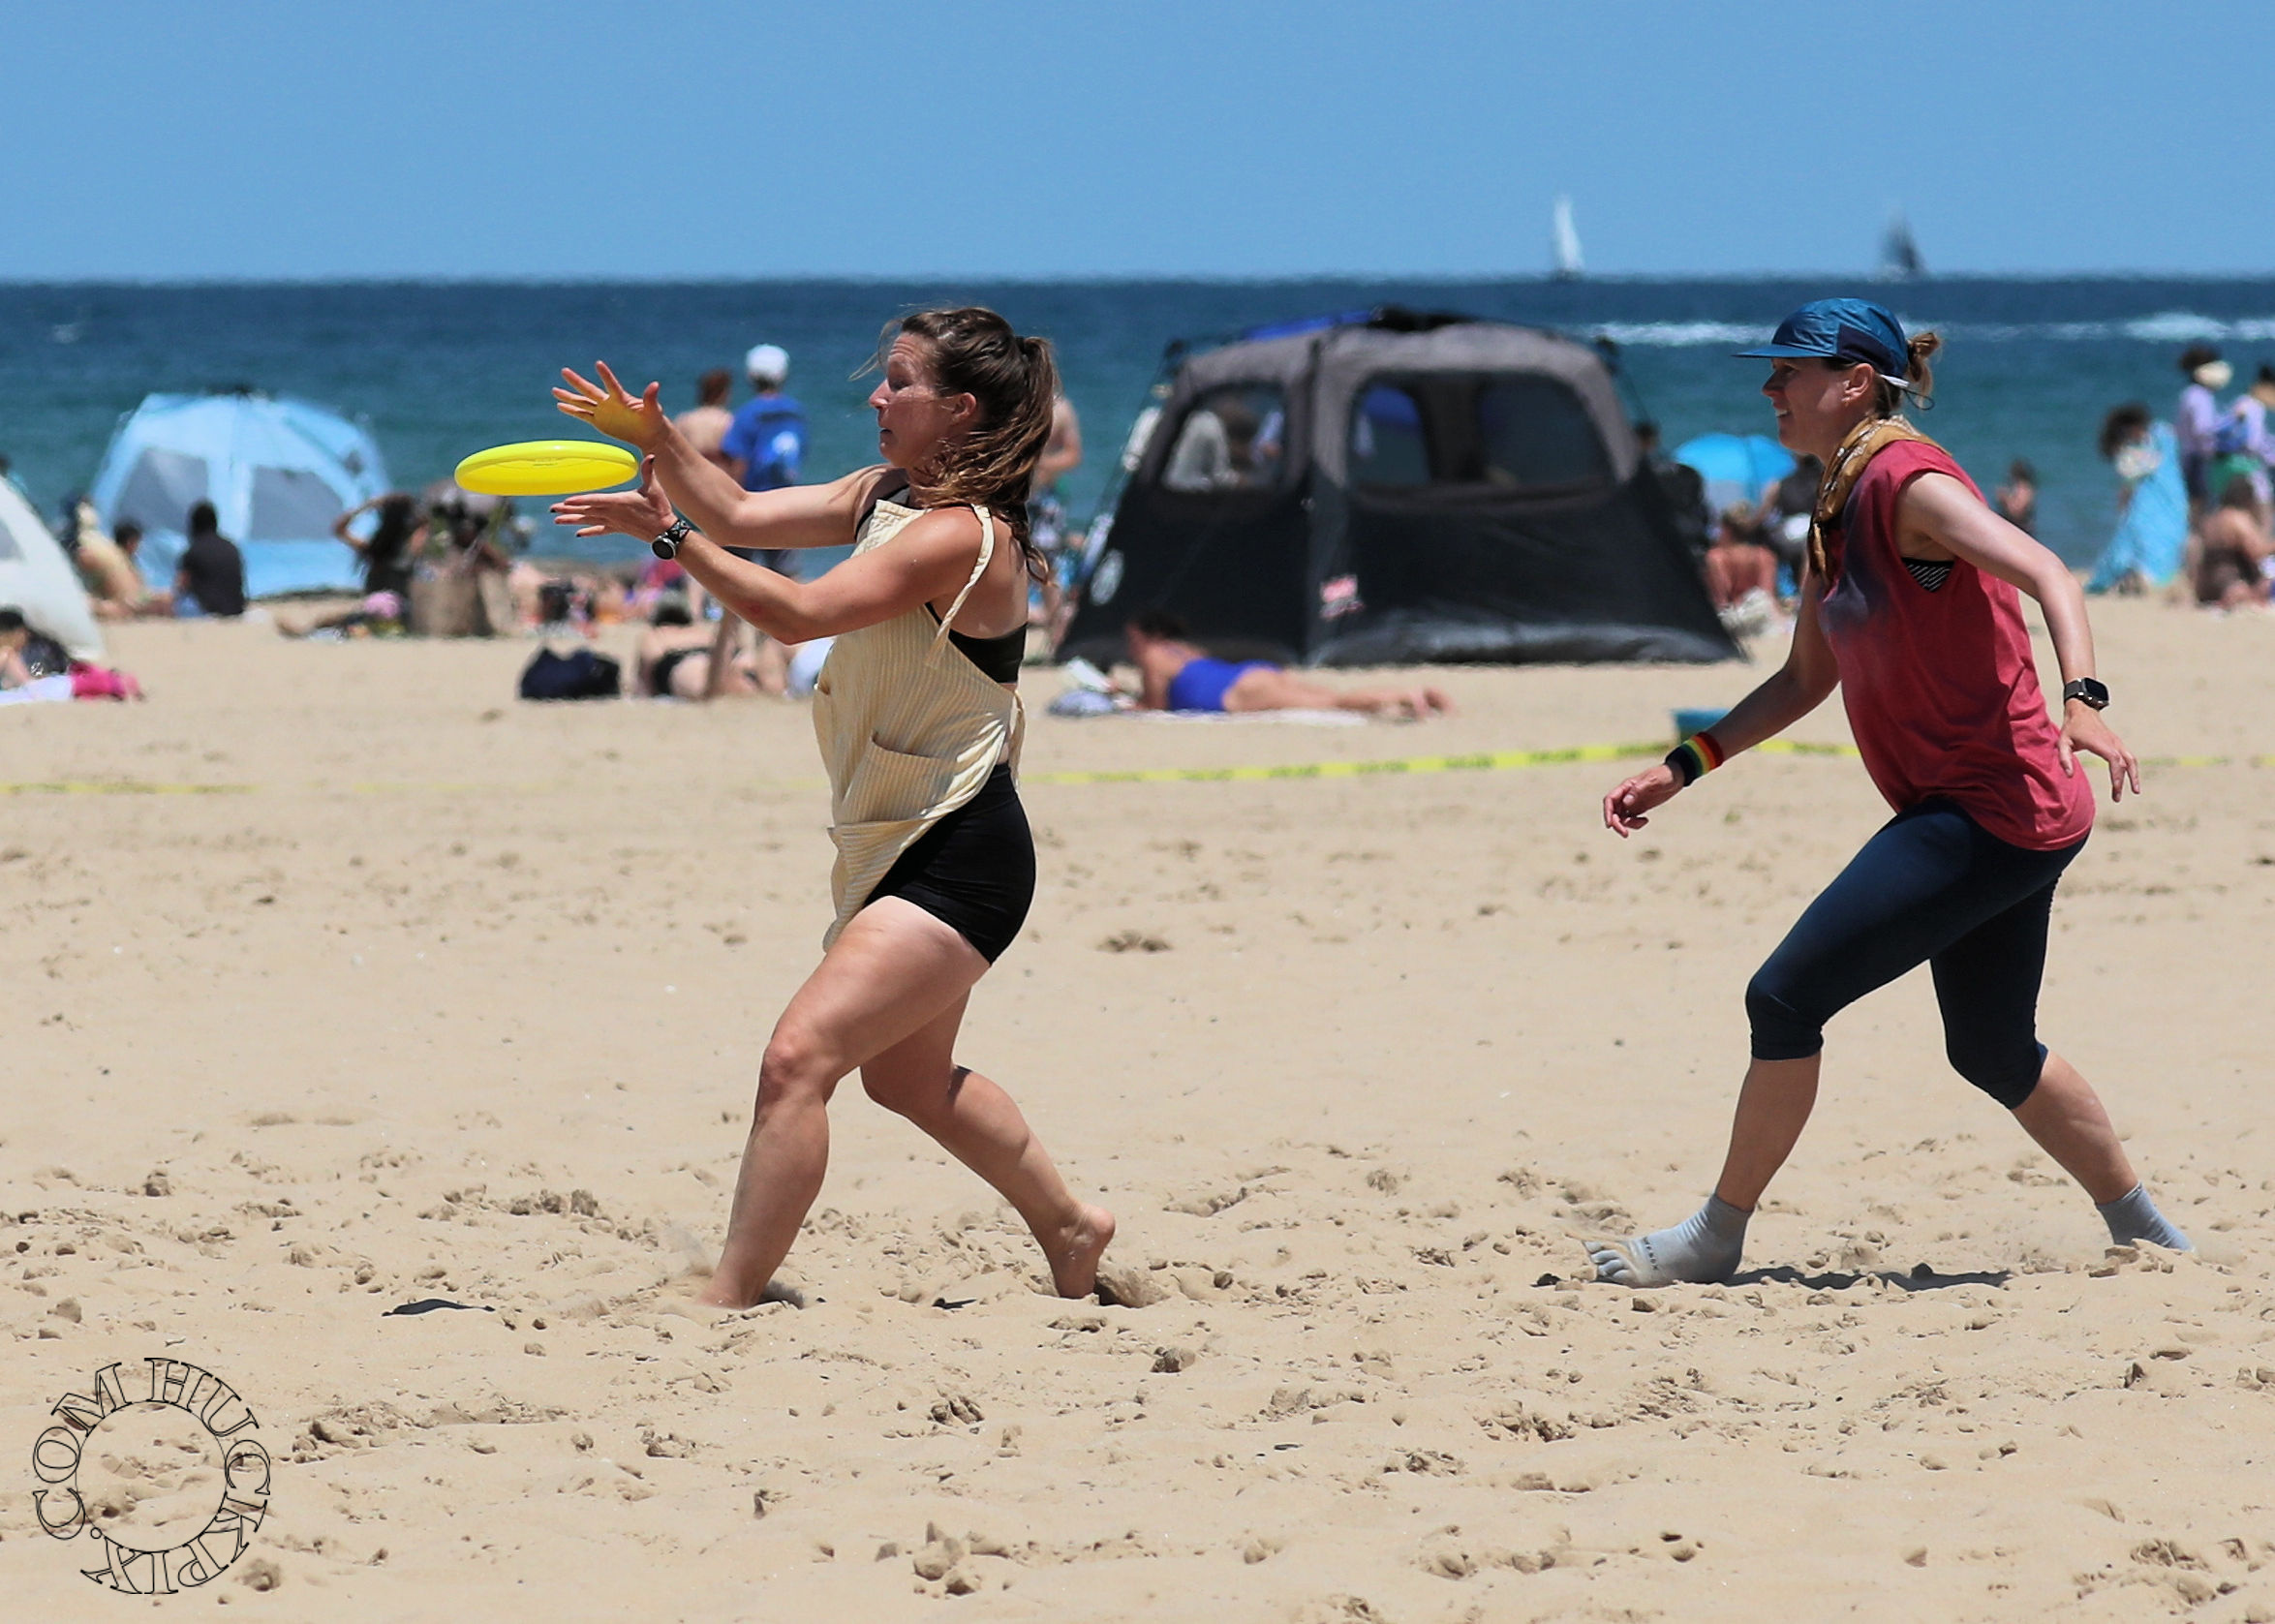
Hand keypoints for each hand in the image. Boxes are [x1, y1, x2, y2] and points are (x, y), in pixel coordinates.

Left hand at [552, 454, 674, 539]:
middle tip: (552, 508)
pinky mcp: (618, 528)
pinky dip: (589, 531)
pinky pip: (600, 530)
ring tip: (557, 520)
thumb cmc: (659, 509)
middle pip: (586, 511)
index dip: (580, 501)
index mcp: (619, 502)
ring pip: (589, 521)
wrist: (664, 531)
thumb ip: (648, 471)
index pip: (595, 500)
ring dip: (572, 520)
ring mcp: (614, 522)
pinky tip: (578, 533)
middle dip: (569, 510)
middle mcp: (613, 513)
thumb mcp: (654, 488)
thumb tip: (651, 455)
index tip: (566, 501)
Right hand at [554, 360, 668, 450]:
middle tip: (564, 371)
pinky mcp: (599, 422)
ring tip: (554, 390)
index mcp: (621, 398)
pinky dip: (572, 411)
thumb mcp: (653, 410)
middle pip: (589, 390)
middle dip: (577, 381)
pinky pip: (583, 415)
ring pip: (582, 402)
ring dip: (569, 396)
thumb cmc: (653, 420)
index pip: (611, 384)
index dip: (605, 375)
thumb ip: (650, 398)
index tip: (598, 363)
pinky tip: (560, 405)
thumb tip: (655, 385)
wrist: (648, 432)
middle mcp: (608, 402)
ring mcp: (603, 411)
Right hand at [1603, 763, 1681, 836]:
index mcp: (1626, 787)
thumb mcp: (1653, 780)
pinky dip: (1635, 824)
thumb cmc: (1665, 775)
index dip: (1607, 812)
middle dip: (1616, 824)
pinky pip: (1631, 820)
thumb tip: (1625, 802)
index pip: (1610, 800)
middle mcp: (1626, 795)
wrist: (1677, 777)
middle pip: (1613, 812)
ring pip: (1621, 818)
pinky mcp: (1639, 808)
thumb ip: (1639, 790)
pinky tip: (1646, 820)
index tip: (1610, 824)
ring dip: (1627, 825)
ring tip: (1642, 823)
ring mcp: (1632, 802)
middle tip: (1625, 834)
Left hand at [2058, 701, 2141, 801]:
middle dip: (2124, 781)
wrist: (2082, 711)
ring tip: (2135, 791)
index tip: (2116, 788)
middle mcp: (2112, 742)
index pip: (2114, 760)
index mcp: (2100, 743)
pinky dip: (2132, 768)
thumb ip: (2064, 759)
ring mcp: (2117, 742)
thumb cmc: (2071, 728)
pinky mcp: (2118, 743)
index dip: (2116, 774)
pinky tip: (2131, 779)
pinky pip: (2129, 757)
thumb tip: (2069, 776)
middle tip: (2117, 798)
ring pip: (2131, 760)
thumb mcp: (2062, 742)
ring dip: (2134, 775)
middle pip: (2125, 763)